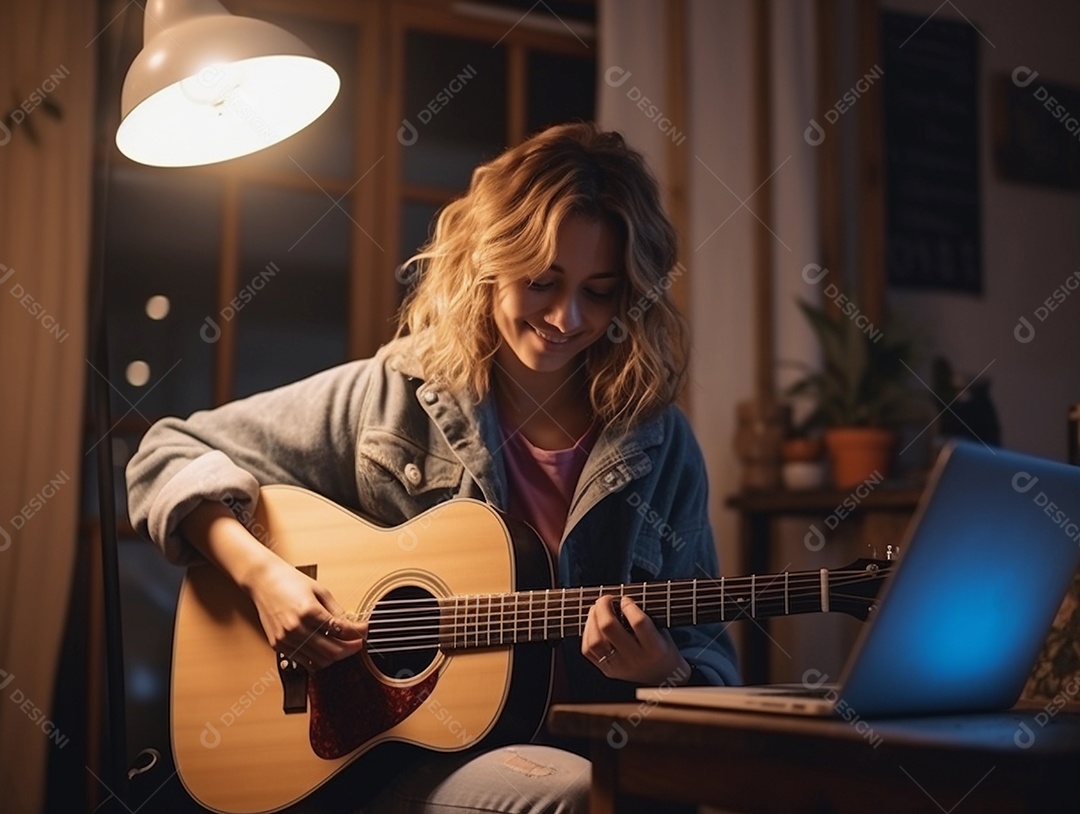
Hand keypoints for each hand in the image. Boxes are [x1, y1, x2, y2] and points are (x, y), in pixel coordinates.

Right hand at [245, 557, 366, 671]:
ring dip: (335, 657)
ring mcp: (286, 639)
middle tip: (358, 642)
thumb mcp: (320, 591)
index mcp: (309, 611)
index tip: (365, 630)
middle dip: (350, 649)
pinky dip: (317, 659)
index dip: (358, 633)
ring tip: (342, 646)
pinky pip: (303, 662)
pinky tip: (324, 649)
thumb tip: (352, 625)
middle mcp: (296, 628)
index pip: (341, 631)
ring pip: (319, 661)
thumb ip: (336, 611)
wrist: (263, 581)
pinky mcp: (278, 645)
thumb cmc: (290, 581)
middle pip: (332, 651)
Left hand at [582, 594, 689, 684]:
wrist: (663, 678)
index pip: (638, 622)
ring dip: (592, 619)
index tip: (625, 599)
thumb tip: (620, 599)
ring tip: (597, 610)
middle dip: (603, 607)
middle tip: (606, 599)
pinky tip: (593, 624)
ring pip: (595, 640)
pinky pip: (588, 650)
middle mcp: (635, 659)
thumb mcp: (662, 632)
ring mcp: (619, 667)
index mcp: (655, 648)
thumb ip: (644, 617)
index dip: (628, 605)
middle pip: (609, 628)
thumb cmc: (663, 650)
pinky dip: (587, 633)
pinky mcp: (608, 671)